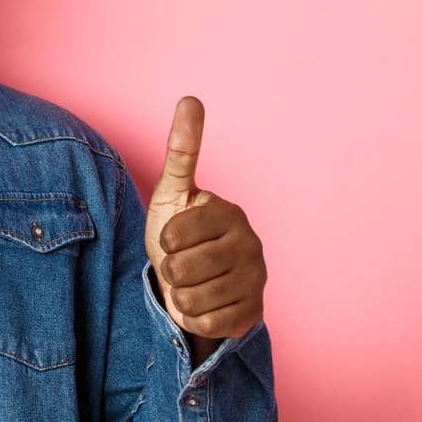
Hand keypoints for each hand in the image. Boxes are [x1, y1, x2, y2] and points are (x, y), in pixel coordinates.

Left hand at [144, 96, 266, 354]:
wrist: (196, 283)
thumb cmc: (181, 235)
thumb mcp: (173, 193)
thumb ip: (182, 150)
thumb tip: (191, 98)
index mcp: (229, 213)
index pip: (174, 234)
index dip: (164, 241)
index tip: (173, 237)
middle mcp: (251, 244)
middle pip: (182, 269)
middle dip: (170, 271)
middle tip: (180, 264)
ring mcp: (257, 280)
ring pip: (193, 299)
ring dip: (180, 296)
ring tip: (190, 284)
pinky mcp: (254, 313)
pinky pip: (207, 323)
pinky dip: (194, 318)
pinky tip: (204, 304)